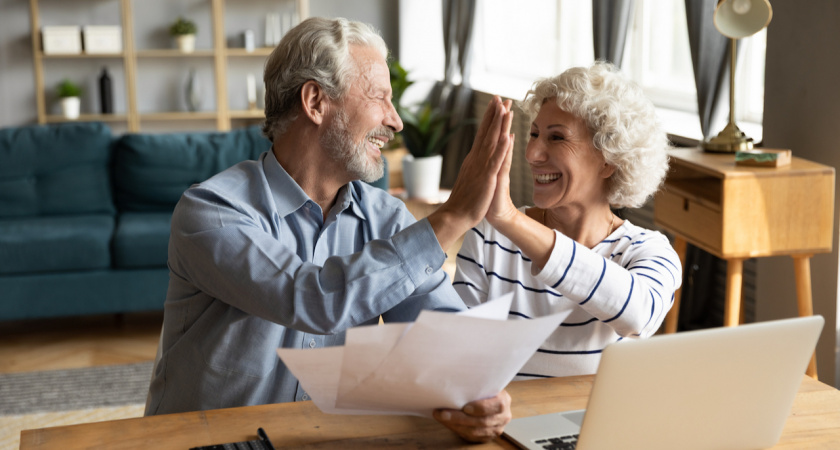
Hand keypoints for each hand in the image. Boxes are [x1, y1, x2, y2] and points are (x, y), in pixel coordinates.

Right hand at [428, 96, 513, 250]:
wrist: (456, 215)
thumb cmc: (465, 200)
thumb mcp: (471, 178)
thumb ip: (475, 165)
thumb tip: (477, 156)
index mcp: (474, 158)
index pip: (482, 134)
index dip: (490, 118)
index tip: (496, 104)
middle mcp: (476, 158)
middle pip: (487, 132)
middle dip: (495, 114)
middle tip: (501, 97)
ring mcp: (481, 167)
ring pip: (492, 141)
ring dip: (499, 125)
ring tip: (506, 109)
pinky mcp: (486, 177)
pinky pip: (495, 160)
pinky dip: (501, 148)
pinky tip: (507, 136)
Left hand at [433, 390, 511, 442]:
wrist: (486, 397)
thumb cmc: (482, 388)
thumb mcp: (483, 383)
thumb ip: (475, 383)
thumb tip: (455, 379)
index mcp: (504, 400)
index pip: (496, 406)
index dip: (481, 408)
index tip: (465, 407)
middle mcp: (503, 417)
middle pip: (482, 421)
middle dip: (459, 418)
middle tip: (442, 413)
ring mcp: (496, 428)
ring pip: (475, 432)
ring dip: (455, 425)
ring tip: (441, 418)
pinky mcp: (487, 437)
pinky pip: (472, 438)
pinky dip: (458, 431)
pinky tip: (447, 423)